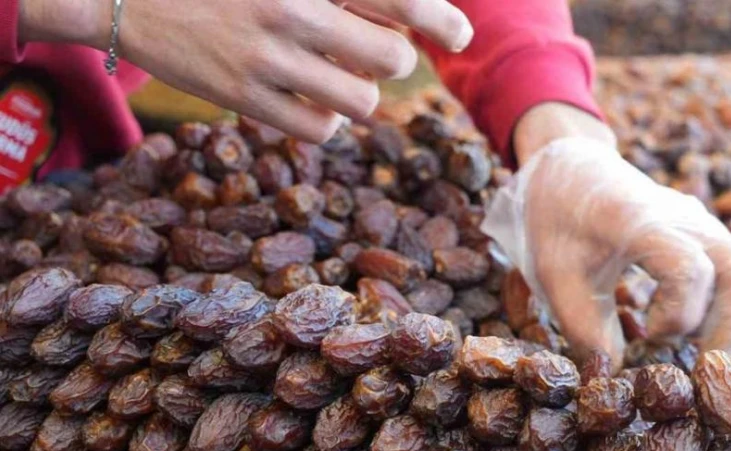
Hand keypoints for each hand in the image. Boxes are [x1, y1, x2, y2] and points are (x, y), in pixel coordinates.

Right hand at [18, 0, 472, 142]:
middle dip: (393, 60)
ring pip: (363, 103)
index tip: (457, 34)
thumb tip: (402, 8)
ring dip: (361, 95)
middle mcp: (294, 10)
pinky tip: (310, 101)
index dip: (441, 19)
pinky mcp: (245, 99)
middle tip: (376, 54)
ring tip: (338, 78)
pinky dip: (327, 121)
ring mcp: (269, 59)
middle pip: (393, 58)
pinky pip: (322, 130)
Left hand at [485, 104, 730, 365]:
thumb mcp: (555, 278)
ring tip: (708, 360)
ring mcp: (700, 222)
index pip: (690, 269)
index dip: (680, 316)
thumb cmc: (555, 221)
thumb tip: (618, 382)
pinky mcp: (704, 233)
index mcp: (640, 221)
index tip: (650, 338)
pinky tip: (699, 336)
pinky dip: (726, 307)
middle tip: (712, 375)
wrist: (568, 168)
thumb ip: (587, 330)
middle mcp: (683, 217)